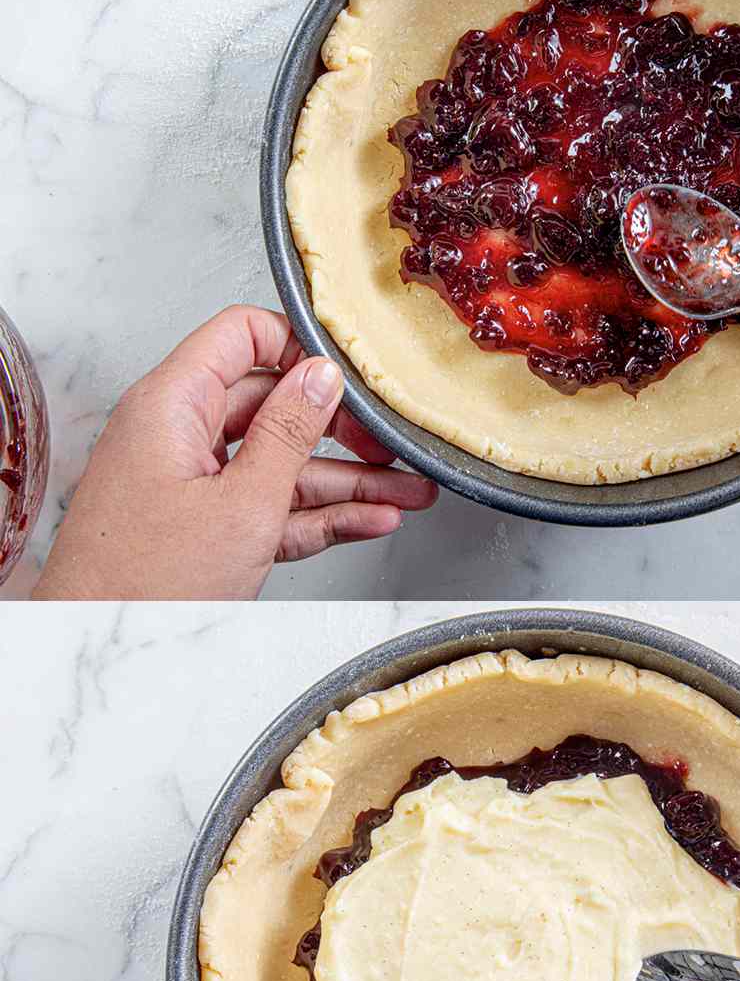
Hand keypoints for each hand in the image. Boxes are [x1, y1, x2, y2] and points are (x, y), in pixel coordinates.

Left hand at [33, 306, 436, 599]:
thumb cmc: (142, 585)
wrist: (93, 643)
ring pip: (281, 465)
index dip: (299, 348)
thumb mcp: (241, 504)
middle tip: (389, 446)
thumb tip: (319, 378)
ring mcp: (190, 482)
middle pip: (272, 407)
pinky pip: (269, 506)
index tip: (350, 376)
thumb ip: (288, 434)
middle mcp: (177, 434)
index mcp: (172, 405)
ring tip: (405, 492)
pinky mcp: (202, 524)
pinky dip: (318, 515)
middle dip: (341, 430)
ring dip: (346, 482)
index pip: (241, 336)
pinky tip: (368, 519)